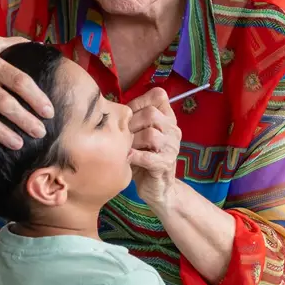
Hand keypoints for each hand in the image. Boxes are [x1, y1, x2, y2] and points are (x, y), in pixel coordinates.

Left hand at [127, 88, 181, 208]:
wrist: (156, 188)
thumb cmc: (142, 158)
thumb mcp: (137, 135)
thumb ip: (132, 120)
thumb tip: (111, 108)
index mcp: (167, 119)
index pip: (158, 96)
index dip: (139, 101)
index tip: (126, 114)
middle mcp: (173, 130)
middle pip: (151, 113)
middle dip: (131, 124)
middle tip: (122, 135)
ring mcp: (172, 147)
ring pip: (150, 134)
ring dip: (132, 141)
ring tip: (125, 148)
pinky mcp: (166, 164)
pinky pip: (148, 157)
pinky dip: (134, 157)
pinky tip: (127, 159)